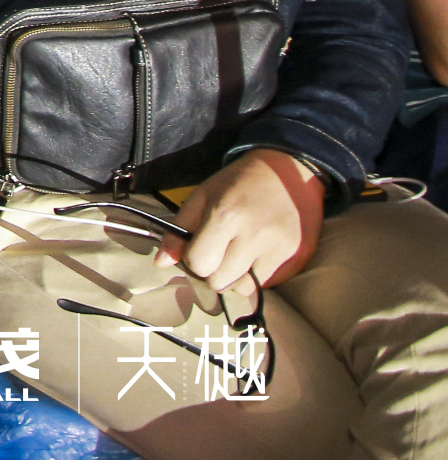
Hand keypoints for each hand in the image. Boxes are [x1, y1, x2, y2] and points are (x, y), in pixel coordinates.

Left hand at [169, 149, 324, 296]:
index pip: (198, 263)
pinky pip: (269, 285)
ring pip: (245, 289)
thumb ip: (178, 230)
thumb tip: (160, 263)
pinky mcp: (299, 258)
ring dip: (236, 278)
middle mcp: (255, 236)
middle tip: (219, 252)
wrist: (288, 170)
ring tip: (238, 256)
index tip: (199, 248)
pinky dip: (258, 276)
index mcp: (226, 216)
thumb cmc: (238, 183)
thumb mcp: (202, 196)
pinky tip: (258, 255)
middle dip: (213, 271)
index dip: (194, 259)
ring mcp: (280, 250)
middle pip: (220, 281)